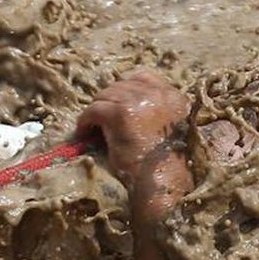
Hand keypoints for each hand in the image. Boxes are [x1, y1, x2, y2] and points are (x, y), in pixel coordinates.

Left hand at [76, 71, 190, 187]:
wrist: (164, 183)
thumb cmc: (168, 167)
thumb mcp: (170, 132)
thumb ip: (157, 113)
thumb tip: (126, 107)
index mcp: (174, 97)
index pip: (143, 77)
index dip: (125, 89)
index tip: (116, 104)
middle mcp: (158, 94)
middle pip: (120, 85)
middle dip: (108, 101)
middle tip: (100, 120)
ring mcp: (138, 101)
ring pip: (105, 96)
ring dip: (96, 111)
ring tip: (91, 127)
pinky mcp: (120, 113)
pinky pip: (94, 110)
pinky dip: (86, 121)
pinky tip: (84, 134)